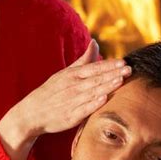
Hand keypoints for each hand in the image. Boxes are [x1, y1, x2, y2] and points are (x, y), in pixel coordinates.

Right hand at [0, 40, 130, 159]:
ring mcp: (71, 102)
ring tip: (120, 81)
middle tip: (129, 70)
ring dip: (106, 86)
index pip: (94, 68)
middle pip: (95, 79)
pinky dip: (92, 104)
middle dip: (112, 74)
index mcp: (71, 76)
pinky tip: (103, 99)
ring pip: (91, 93)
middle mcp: (72, 87)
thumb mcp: (65, 73)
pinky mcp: (69, 117)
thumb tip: (95, 42)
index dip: (109, 65)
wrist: (31, 113)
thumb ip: (83, 60)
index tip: (123, 62)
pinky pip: (83, 109)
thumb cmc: (51, 92)